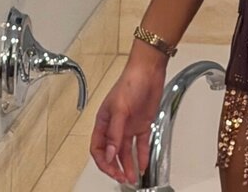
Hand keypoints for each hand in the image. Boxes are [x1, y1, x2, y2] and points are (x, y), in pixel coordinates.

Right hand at [89, 58, 166, 184]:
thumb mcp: (119, 108)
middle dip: (115, 167)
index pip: (98, 148)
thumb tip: (109, 154)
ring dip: (129, 165)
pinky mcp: (143, 124)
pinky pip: (141, 144)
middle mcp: (115, 126)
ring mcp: (129, 126)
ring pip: (126, 151)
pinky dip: (142, 155)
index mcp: (104, 121)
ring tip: (133, 177)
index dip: (103, 162)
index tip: (112, 170)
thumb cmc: (130, 82)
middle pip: (112, 153)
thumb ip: (114, 133)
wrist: (149, 70)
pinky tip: (144, 164)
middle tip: (123, 178)